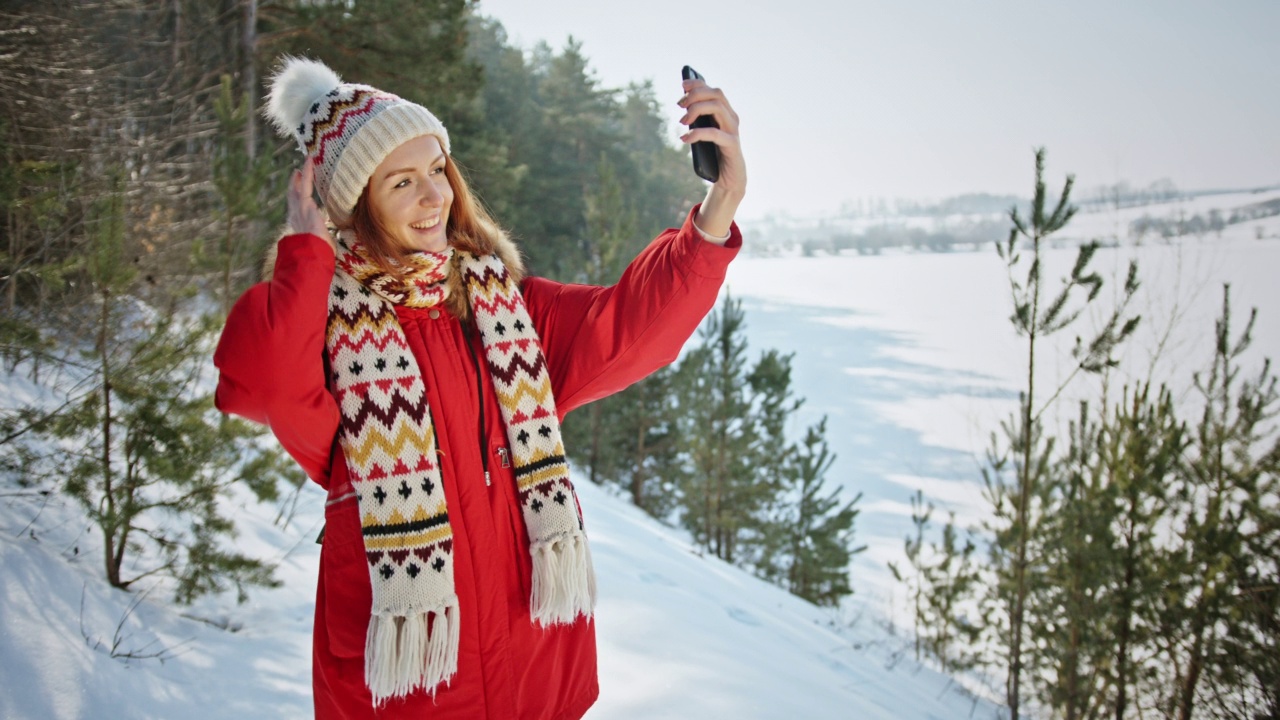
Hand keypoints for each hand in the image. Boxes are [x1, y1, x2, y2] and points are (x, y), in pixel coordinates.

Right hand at [287, 159, 333, 249]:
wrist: (313, 254)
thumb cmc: (318, 254)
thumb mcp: (320, 245)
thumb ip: (321, 241)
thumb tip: (328, 246)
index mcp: (300, 226)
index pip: (297, 209)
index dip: (297, 199)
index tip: (300, 191)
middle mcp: (296, 215)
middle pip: (294, 195)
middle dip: (295, 184)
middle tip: (297, 172)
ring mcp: (299, 208)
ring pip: (300, 187)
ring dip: (303, 173)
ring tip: (307, 162)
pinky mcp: (305, 203)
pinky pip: (306, 183)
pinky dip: (307, 171)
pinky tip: (310, 161)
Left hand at [678, 78, 745, 236]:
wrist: (729, 179)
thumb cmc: (715, 155)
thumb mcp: (704, 134)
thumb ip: (698, 120)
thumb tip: (682, 105)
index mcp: (726, 113)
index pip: (713, 90)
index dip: (698, 84)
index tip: (682, 85)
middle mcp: (732, 118)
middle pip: (716, 94)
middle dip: (695, 95)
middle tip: (679, 105)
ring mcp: (733, 130)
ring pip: (717, 108)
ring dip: (696, 110)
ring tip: (682, 121)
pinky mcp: (732, 145)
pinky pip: (715, 134)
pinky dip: (697, 134)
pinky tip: (685, 138)